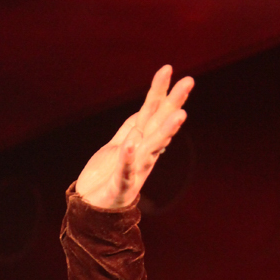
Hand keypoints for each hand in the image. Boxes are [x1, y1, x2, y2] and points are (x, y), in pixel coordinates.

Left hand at [75, 65, 194, 209]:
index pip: (151, 113)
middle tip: (189, 81)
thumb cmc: (105, 177)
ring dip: (165, 131)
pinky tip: (131, 145)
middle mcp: (141, 154)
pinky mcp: (120, 187)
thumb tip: (144, 108)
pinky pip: (125, 172)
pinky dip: (128, 159)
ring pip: (151, 147)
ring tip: (179, 115)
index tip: (167, 69)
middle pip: (158, 125)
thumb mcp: (117, 147)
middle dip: (173, 103)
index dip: (159, 92)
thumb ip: (131, 129)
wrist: (90, 210)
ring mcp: (133, 170)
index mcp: (140, 142)